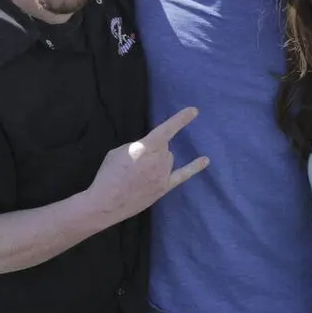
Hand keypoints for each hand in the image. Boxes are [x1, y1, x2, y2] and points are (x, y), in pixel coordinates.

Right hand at [85, 107, 209, 221]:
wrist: (106, 202)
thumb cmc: (108, 175)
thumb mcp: (118, 152)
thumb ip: (137, 147)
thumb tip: (147, 151)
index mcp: (145, 147)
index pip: (166, 129)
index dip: (181, 119)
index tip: (194, 110)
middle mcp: (158, 159)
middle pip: (164, 148)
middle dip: (153, 150)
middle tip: (136, 163)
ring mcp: (163, 174)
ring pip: (168, 160)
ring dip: (158, 161)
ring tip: (140, 173)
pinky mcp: (164, 187)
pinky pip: (183, 175)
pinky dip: (194, 166)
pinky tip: (205, 160)